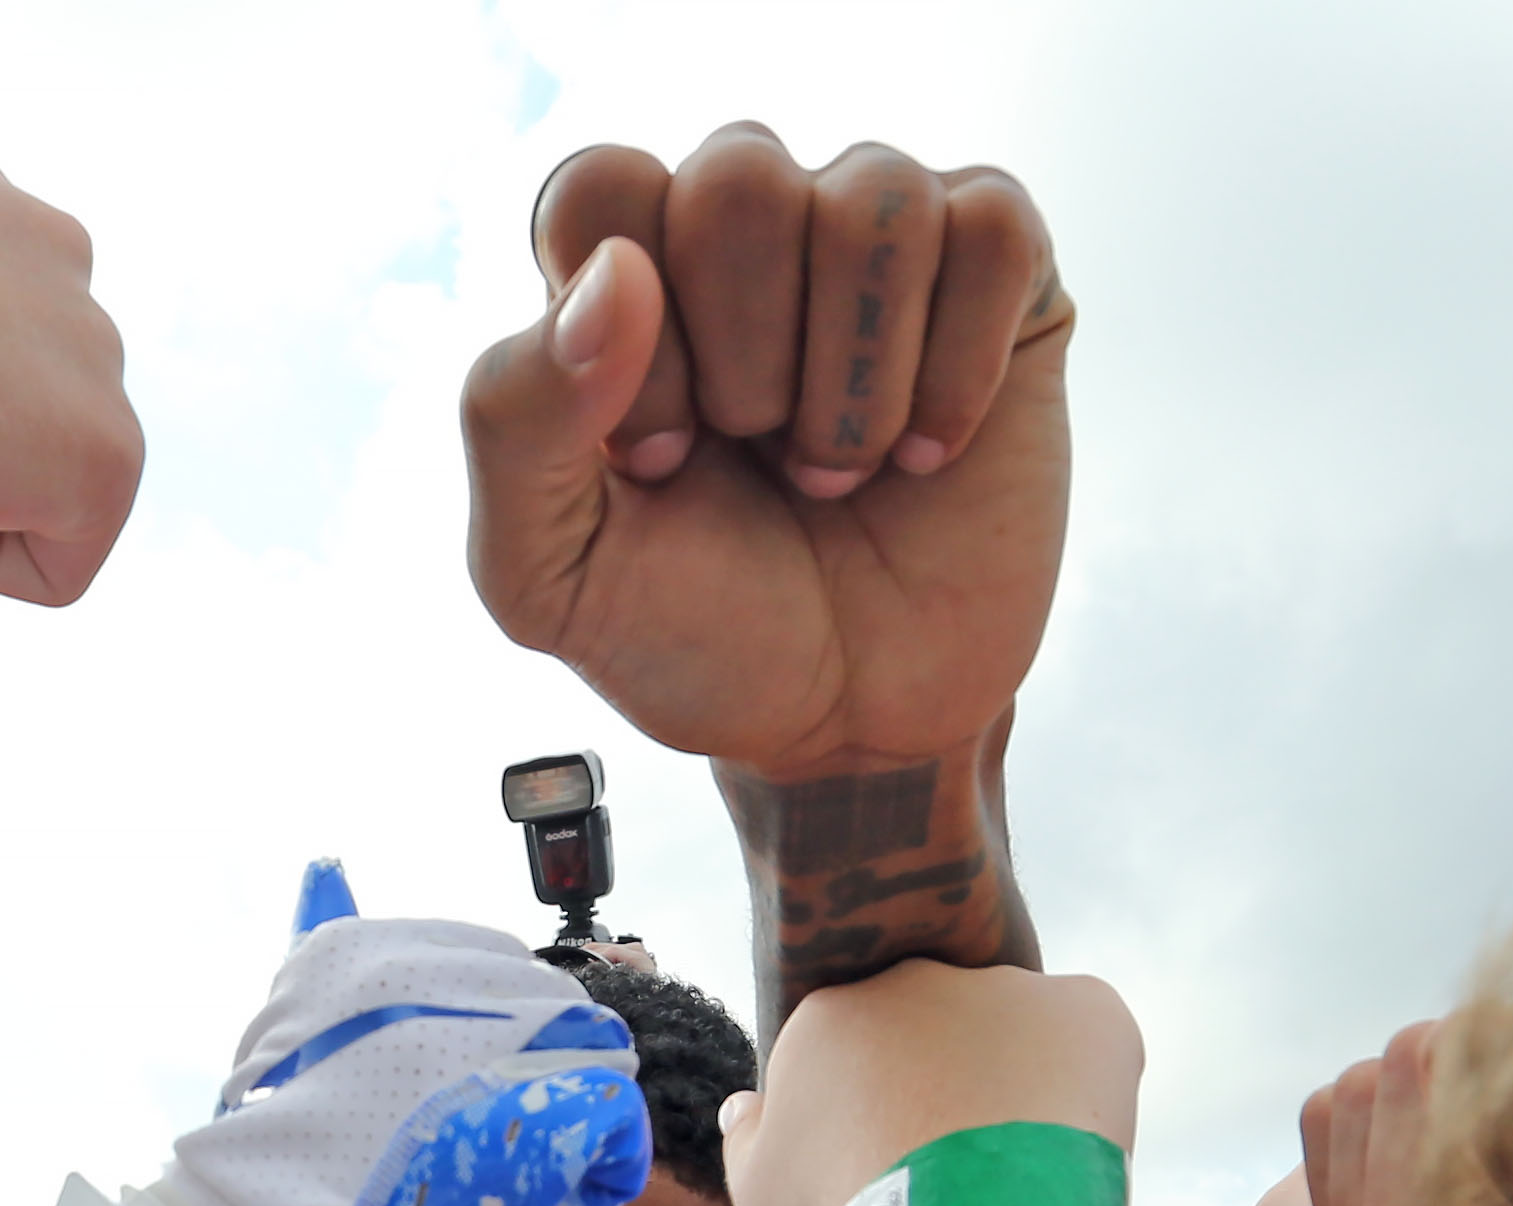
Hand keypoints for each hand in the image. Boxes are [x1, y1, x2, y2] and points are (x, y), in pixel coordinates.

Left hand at [462, 127, 1065, 780]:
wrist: (852, 724)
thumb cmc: (695, 634)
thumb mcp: (547, 574)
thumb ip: (515, 420)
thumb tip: (616, 272)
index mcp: (621, 279)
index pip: (604, 186)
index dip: (632, 341)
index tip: (657, 461)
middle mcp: (748, 230)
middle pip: (739, 175)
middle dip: (752, 361)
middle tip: (764, 460)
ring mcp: (874, 241)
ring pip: (877, 195)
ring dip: (861, 377)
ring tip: (843, 466)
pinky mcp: (997, 273)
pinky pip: (994, 230)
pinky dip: (960, 369)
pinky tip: (929, 451)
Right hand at [713, 961, 1142, 1205]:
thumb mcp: (760, 1191)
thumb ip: (747, 1138)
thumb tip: (742, 1106)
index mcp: (832, 1011)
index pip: (854, 1041)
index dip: (874, 1103)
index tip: (886, 1161)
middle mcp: (918, 980)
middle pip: (935, 1023)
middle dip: (944, 1081)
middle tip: (956, 1167)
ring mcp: (1006, 989)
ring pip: (1015, 1028)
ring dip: (1016, 1081)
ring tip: (1019, 1168)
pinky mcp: (1086, 1009)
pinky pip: (1090, 1032)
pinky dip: (1086, 1079)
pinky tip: (1071, 1143)